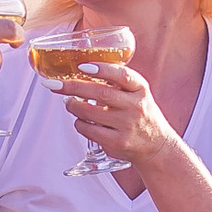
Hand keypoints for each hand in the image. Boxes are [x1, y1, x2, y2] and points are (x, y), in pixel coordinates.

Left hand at [48, 60, 180, 170]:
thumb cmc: (140, 113)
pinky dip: (79, 123)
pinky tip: (82, 120)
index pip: (123, 75)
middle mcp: (135, 106)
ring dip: (73, 106)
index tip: (83, 66)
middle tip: (56, 84)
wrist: (156, 145)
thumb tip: (81, 70)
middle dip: (73, 87)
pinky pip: (88, 130)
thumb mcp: (137, 93)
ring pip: (89, 113)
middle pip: (101, 93)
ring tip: (70, 103)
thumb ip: (116, 81)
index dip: (102, 69)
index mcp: (140, 89)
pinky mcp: (117, 143)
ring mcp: (126, 126)